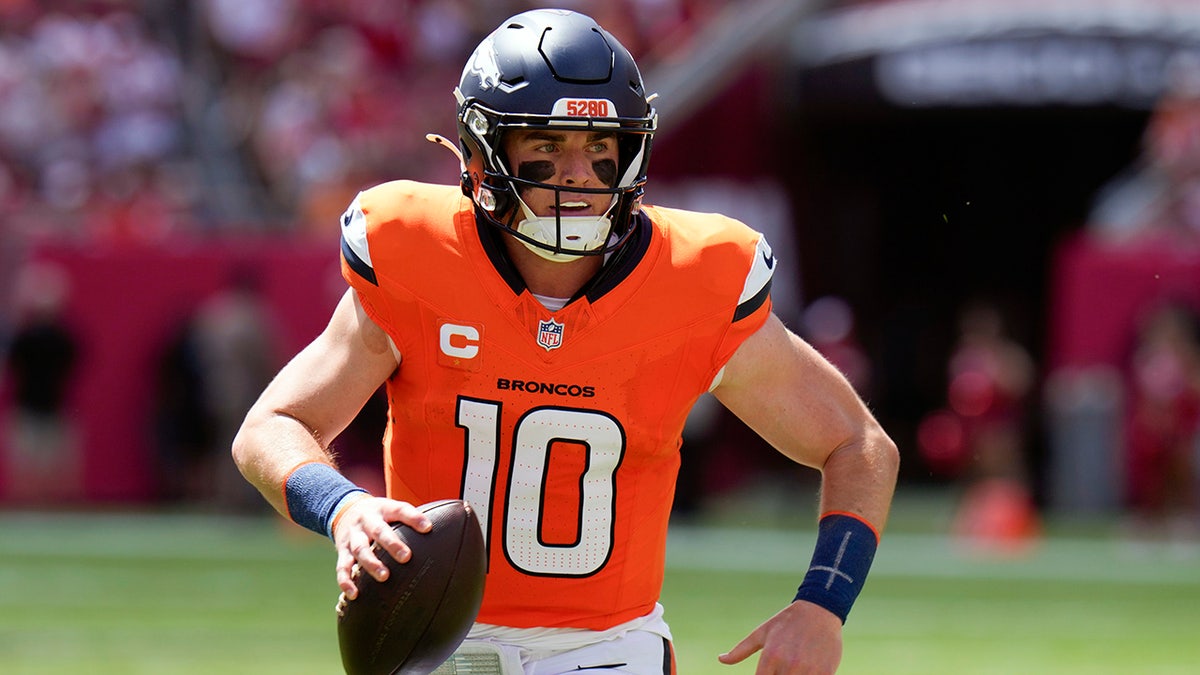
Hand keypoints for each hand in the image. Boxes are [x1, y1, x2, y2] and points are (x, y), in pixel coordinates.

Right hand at [331, 496, 432, 599]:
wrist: (344, 509)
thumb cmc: (379, 515)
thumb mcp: (392, 509)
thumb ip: (411, 520)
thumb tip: (442, 532)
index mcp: (383, 509)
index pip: (400, 510)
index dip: (414, 518)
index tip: (428, 527)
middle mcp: (367, 521)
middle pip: (379, 531)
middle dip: (392, 544)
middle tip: (406, 557)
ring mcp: (353, 536)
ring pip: (360, 549)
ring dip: (371, 563)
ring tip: (384, 577)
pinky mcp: (341, 551)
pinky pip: (342, 567)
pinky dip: (347, 581)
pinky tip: (355, 594)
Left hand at [718, 600, 842, 673]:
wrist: (819, 610)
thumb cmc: (787, 622)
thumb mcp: (762, 633)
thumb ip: (741, 650)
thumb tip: (721, 659)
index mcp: (771, 656)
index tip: (764, 674)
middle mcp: (789, 664)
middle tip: (778, 670)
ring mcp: (809, 670)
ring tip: (791, 670)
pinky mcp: (826, 672)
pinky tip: (805, 671)